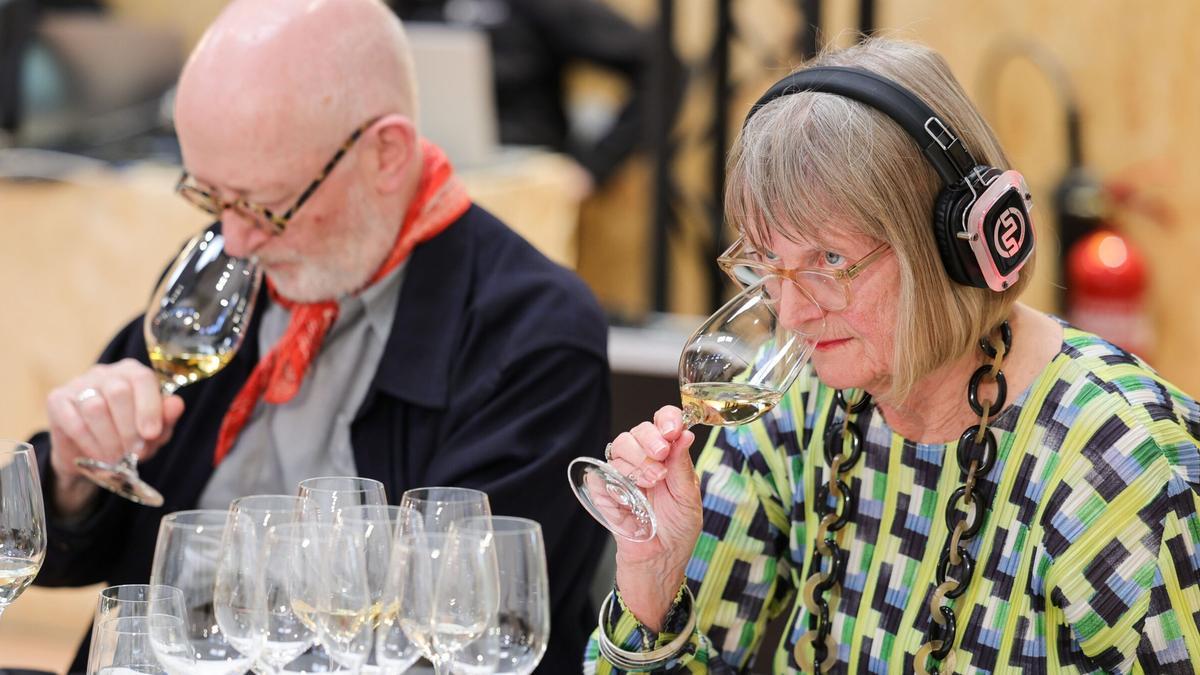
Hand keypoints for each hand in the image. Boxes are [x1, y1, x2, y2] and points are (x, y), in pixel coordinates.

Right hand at [45, 358, 183, 514]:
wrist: (91, 453)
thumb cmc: (129, 435)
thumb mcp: (154, 431)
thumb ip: (166, 418)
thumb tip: (177, 404)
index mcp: (133, 372)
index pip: (142, 379)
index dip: (149, 408)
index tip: (151, 434)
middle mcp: (105, 372)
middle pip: (119, 392)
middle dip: (129, 428)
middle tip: (133, 453)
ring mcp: (79, 383)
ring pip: (95, 407)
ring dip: (109, 439)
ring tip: (117, 458)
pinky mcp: (57, 400)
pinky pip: (73, 421)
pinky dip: (89, 443)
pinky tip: (99, 455)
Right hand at [606, 406, 702, 631]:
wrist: (658, 564)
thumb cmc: (677, 533)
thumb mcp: (688, 500)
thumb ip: (683, 467)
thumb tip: (686, 435)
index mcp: (668, 458)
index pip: (663, 423)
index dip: (666, 419)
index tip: (672, 429)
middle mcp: (644, 461)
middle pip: (637, 431)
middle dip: (650, 440)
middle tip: (662, 456)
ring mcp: (622, 475)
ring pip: (620, 447)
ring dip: (638, 460)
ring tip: (652, 483)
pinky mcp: (603, 492)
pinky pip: (601, 474)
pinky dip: (615, 481)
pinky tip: (630, 497)